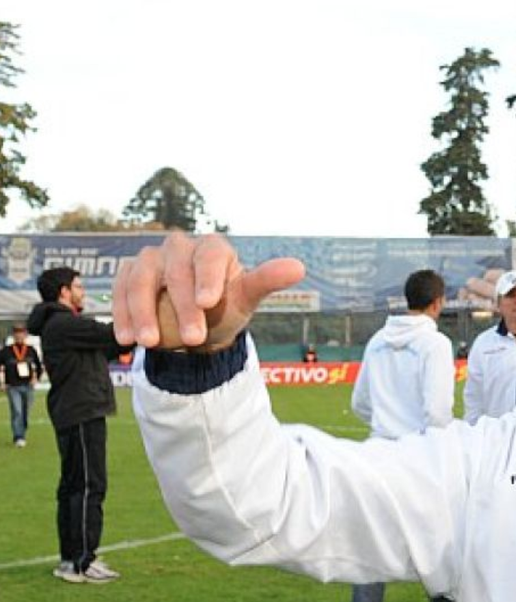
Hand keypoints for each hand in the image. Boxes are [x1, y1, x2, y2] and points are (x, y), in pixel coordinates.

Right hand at [113, 232, 304, 350]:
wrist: (198, 324)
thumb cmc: (226, 306)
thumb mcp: (246, 297)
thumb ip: (267, 281)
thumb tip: (299, 267)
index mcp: (213, 248)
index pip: (210, 256)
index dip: (208, 278)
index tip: (208, 304)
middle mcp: (179, 247)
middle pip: (176, 272)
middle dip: (182, 308)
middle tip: (193, 339)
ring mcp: (150, 259)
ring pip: (141, 279)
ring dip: (143, 312)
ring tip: (149, 343)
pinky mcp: (128, 275)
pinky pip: (120, 291)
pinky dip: (121, 314)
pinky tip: (126, 339)